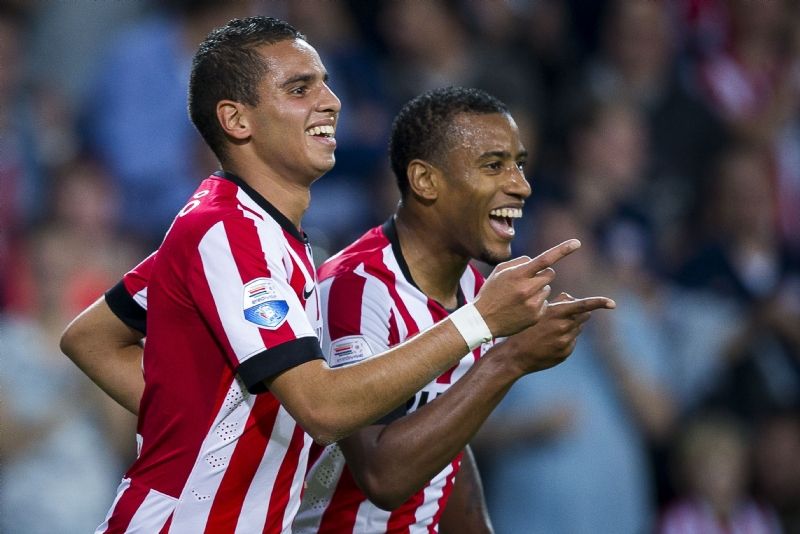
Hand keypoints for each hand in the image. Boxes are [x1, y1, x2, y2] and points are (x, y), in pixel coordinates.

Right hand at [474, 240, 580, 337]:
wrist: (483, 320)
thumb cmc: (491, 292)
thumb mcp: (499, 272)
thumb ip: (519, 262)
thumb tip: (534, 261)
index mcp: (518, 275)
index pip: (544, 259)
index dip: (562, 250)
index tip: (577, 243)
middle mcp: (527, 288)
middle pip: (550, 274)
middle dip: (544, 274)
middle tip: (530, 280)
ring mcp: (533, 303)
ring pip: (547, 289)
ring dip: (539, 290)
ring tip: (521, 297)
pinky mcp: (536, 316)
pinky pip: (545, 303)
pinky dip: (537, 303)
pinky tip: (522, 308)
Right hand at [498, 291, 615, 373]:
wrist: (514, 356)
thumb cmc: (524, 328)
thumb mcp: (538, 311)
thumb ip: (559, 303)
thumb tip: (573, 299)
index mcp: (556, 313)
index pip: (584, 305)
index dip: (600, 303)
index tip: (613, 304)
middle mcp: (564, 327)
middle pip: (584, 316)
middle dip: (578, 314)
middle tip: (563, 316)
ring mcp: (565, 342)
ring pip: (578, 329)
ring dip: (571, 327)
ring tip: (550, 331)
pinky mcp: (565, 353)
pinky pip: (572, 341)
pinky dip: (565, 339)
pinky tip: (549, 342)